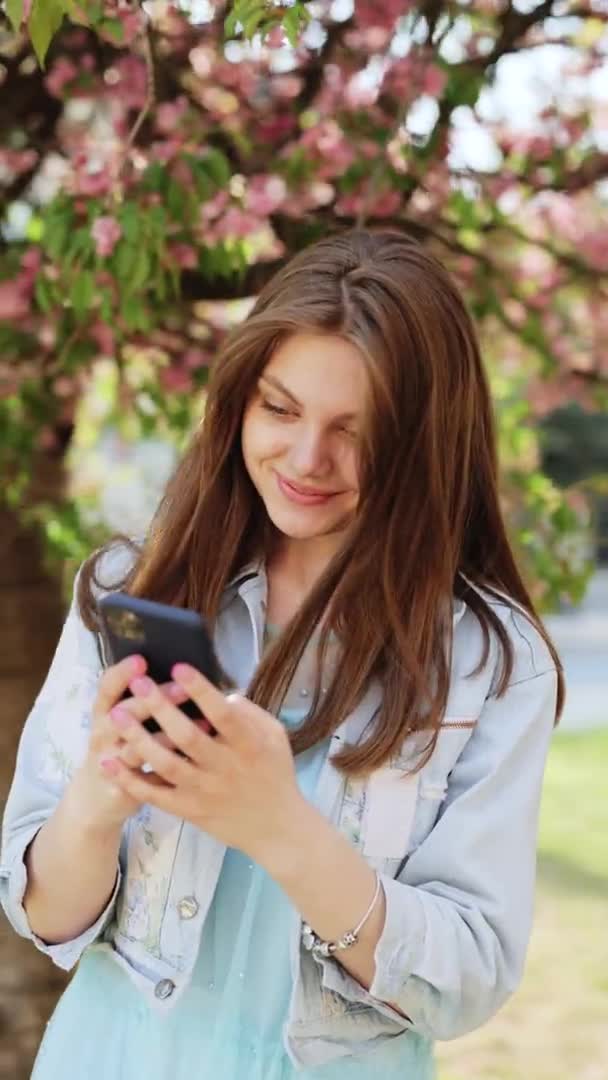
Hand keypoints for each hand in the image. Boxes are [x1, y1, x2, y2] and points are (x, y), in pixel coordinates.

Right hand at [70, 655, 194, 829]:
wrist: (95, 797)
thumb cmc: (116, 745)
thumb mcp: (117, 719)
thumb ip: (141, 697)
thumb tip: (177, 669)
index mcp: (103, 712)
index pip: (106, 688)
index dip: (121, 674)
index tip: (141, 660)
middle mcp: (103, 734)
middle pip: (122, 714)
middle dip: (151, 701)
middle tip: (181, 688)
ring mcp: (111, 762)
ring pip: (135, 749)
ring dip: (166, 737)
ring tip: (200, 723)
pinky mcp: (123, 788)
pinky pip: (147, 780)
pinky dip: (169, 769)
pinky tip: (193, 759)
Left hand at [99, 664, 305, 865]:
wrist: (275, 828)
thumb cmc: (275, 773)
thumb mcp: (275, 736)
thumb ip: (251, 712)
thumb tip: (222, 694)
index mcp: (248, 744)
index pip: (222, 715)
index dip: (200, 691)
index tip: (179, 668)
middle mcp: (224, 767)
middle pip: (187, 736)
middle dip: (160, 707)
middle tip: (138, 683)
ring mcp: (204, 791)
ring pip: (166, 764)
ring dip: (139, 739)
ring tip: (117, 715)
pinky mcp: (188, 810)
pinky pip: (155, 795)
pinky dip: (130, 779)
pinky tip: (108, 763)